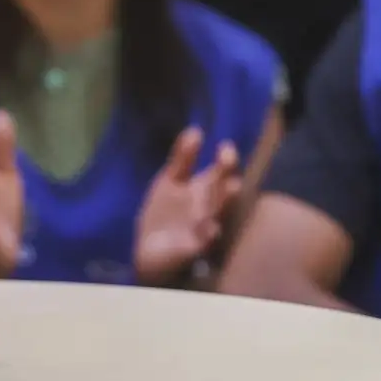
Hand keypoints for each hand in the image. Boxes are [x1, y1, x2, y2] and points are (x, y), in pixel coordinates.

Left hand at [133, 127, 240, 284]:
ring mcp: (204, 228)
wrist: (149, 251)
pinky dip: (209, 234)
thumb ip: (182, 158)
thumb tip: (195, 130)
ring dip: (222, 201)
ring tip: (230, 187)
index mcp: (205, 190)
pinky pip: (205, 242)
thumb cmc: (165, 214)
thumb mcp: (170, 181)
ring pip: (218, 214)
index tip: (225, 147)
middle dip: (228, 178)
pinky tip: (211, 227)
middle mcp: (210, 207)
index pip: (222, 172)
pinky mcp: (194, 249)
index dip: (226, 160)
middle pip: (224, 192)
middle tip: (229, 164)